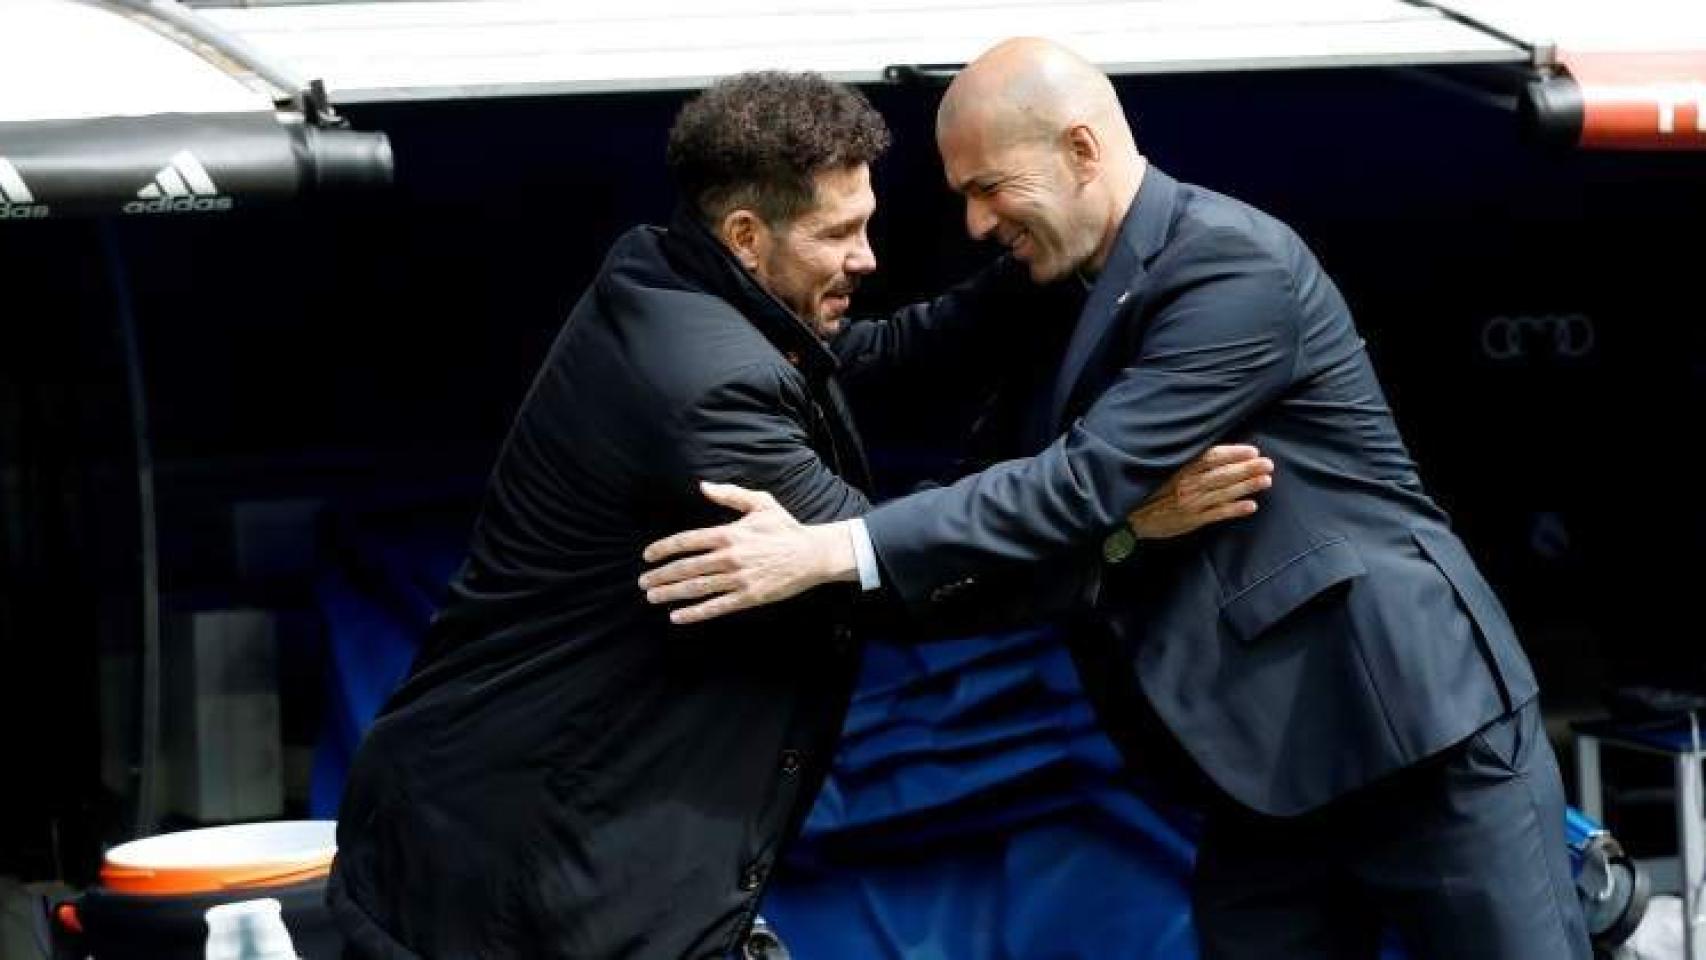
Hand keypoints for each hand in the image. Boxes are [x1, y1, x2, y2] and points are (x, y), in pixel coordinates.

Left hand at [639, 482, 856, 623]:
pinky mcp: (748, 597)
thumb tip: (702, 485)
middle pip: (686, 567)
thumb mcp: (760, 503)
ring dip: (671, 593)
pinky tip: (677, 616)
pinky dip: (694, 613)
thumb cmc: (785, 528)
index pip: (687, 541)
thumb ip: (730, 493)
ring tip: (652, 597)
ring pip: (696, 588)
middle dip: (661, 575)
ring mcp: (738, 579)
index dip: (664, 549)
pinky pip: (716, 607)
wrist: (813, 555)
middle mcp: (730, 557)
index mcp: (729, 533)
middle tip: (643, 581)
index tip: (648, 556)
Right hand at [1128, 444, 1272, 539]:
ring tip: (1266, 481)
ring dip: (1246, 486)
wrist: (1131, 517)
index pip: (1211, 457)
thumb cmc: (1151, 492)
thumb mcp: (1165, 471)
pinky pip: (1217, 514)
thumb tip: (1216, 455)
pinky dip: (1235, 510)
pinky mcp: (1191, 520)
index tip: (1252, 451)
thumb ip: (1187, 464)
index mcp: (1180, 469)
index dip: (1233, 453)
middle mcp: (1187, 484)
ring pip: (1223, 492)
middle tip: (1268, 464)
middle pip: (1222, 474)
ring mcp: (1191, 503)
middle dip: (1247, 469)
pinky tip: (1251, 506)